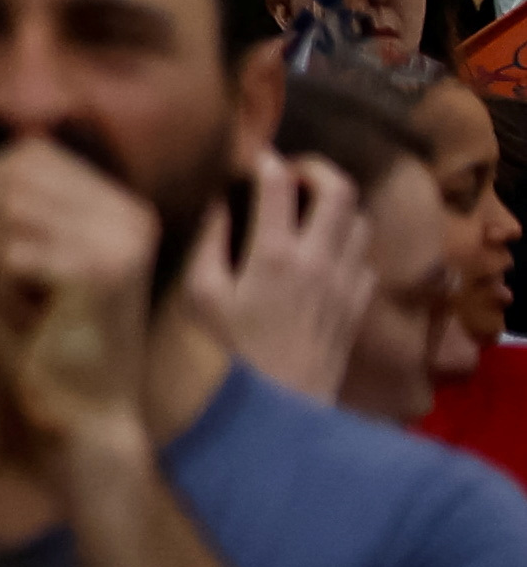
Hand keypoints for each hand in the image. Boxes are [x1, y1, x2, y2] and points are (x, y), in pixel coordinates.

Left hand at [0, 128, 192, 443]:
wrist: (76, 414)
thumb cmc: (36, 338)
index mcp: (117, 203)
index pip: (25, 155)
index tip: (5, 257)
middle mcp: (130, 212)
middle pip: (11, 172)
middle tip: (11, 285)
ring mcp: (122, 239)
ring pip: (5, 208)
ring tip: (22, 301)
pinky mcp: (102, 271)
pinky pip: (9, 249)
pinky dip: (0, 285)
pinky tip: (31, 318)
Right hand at [181, 150, 378, 407]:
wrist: (282, 409)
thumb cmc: (229, 353)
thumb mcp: (201, 297)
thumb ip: (210, 242)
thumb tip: (221, 202)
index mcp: (273, 254)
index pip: (280, 182)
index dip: (266, 159)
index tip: (253, 157)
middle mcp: (318, 260)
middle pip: (340, 190)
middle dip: (317, 168)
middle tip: (293, 172)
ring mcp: (346, 283)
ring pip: (360, 220)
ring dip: (337, 206)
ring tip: (310, 210)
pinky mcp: (359, 304)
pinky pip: (365, 257)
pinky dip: (347, 244)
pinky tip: (324, 254)